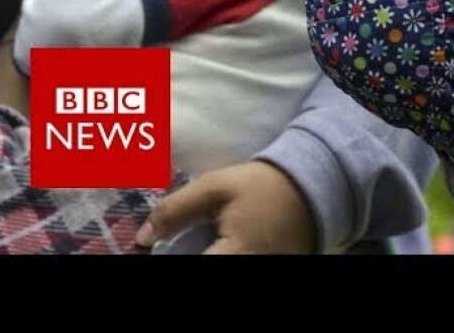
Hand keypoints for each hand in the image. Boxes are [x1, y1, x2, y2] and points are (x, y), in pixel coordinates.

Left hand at [135, 160, 317, 253]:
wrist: (312, 185)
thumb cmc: (262, 185)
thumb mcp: (216, 187)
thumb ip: (176, 210)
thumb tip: (141, 238)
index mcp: (234, 255)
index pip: (188, 264)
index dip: (167, 256)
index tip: (148, 249)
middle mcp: (250, 267)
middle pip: (205, 265)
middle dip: (185, 252)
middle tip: (172, 242)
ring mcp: (264, 268)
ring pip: (222, 266)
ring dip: (202, 251)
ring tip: (199, 238)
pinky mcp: (275, 266)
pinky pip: (238, 263)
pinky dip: (221, 252)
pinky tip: (216, 243)